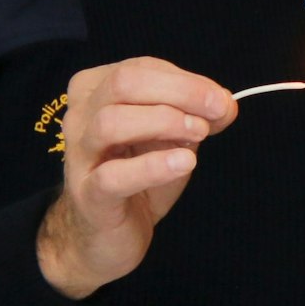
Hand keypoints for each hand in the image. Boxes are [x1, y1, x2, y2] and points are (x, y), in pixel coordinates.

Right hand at [36, 57, 235, 297]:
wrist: (105, 237)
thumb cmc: (137, 179)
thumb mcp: (168, 141)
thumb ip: (193, 118)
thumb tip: (224, 104)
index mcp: (95, 90)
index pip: (142, 68)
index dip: (187, 81)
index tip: (220, 101)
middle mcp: (79, 116)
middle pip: (124, 83)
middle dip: (179, 91)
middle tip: (216, 110)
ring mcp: (79, 156)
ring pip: (111, 122)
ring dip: (164, 121)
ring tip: (199, 134)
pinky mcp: (88, 196)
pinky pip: (114, 176)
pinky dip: (153, 165)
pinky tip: (184, 162)